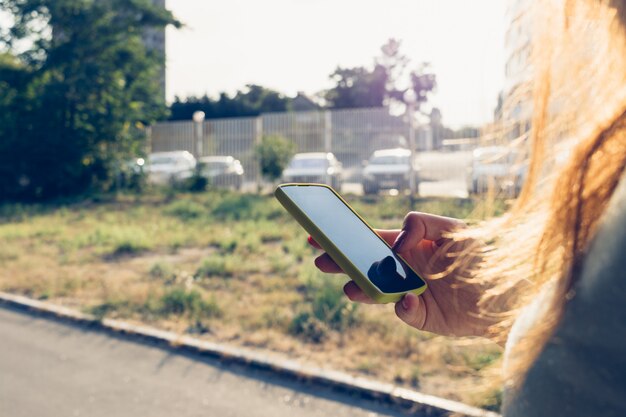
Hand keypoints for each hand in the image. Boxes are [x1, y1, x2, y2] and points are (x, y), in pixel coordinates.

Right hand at [309, 212, 491, 337]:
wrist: (508, 292)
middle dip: (341, 262)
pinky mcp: (420, 315)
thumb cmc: (482, 256)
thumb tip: (396, 244)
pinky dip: (400, 306)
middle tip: (320, 260)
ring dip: (360, 288)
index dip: (346, 236)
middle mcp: (403, 268)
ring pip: (376, 290)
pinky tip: (405, 300)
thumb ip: (422, 224)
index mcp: (408, 246)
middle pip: (365, 264)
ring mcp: (409, 292)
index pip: (370, 238)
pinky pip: (403, 311)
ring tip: (349, 287)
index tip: (320, 233)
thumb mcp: (454, 228)